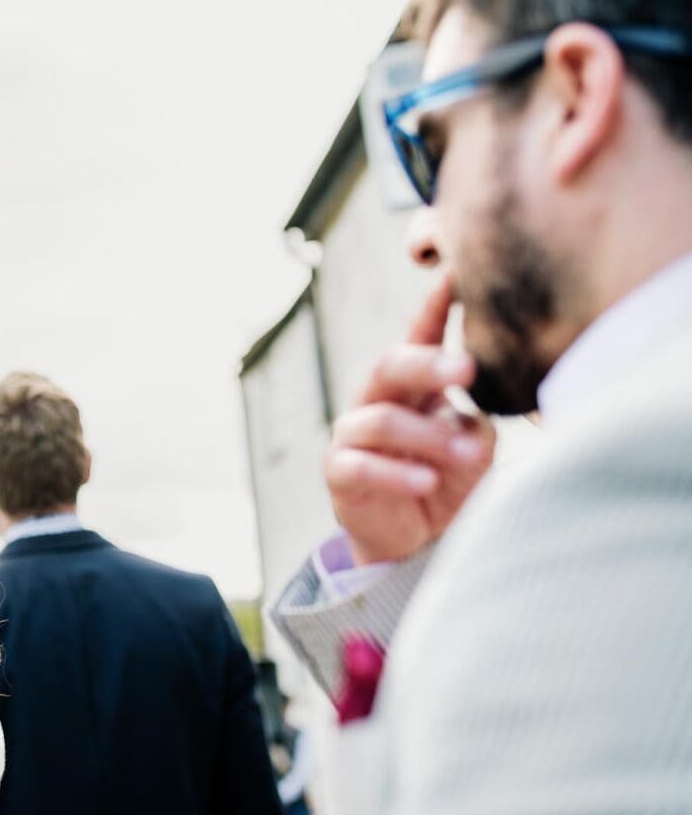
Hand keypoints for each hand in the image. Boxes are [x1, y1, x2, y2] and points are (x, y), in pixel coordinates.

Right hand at [323, 275, 495, 564]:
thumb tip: (472, 417)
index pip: (420, 336)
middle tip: (466, 370)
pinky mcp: (339, 471)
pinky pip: (361, 465)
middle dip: (427, 364)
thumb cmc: (448, 481)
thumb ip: (474, 426)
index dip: (434, 305)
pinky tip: (427, 482)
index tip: (455, 273)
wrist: (415, 541)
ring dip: (429, 436)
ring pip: (381, 420)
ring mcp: (353, 434)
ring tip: (470, 456)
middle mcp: (377, 400)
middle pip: (390, 365)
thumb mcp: (473, 450)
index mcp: (412, 385)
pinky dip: (397, 473)